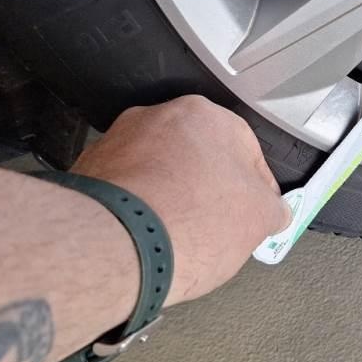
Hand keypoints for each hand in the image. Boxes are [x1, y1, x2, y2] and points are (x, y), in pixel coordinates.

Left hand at [71, 95, 289, 305]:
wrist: (117, 246)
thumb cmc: (189, 222)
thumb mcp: (259, 219)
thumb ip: (272, 208)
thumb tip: (273, 212)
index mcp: (207, 116)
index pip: (246, 151)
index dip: (256, 189)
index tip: (256, 213)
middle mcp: (159, 119)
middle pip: (199, 157)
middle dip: (210, 189)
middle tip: (218, 226)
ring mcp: (119, 143)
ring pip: (160, 172)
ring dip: (172, 198)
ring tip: (179, 236)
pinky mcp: (89, 173)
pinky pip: (128, 190)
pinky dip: (140, 210)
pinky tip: (149, 238)